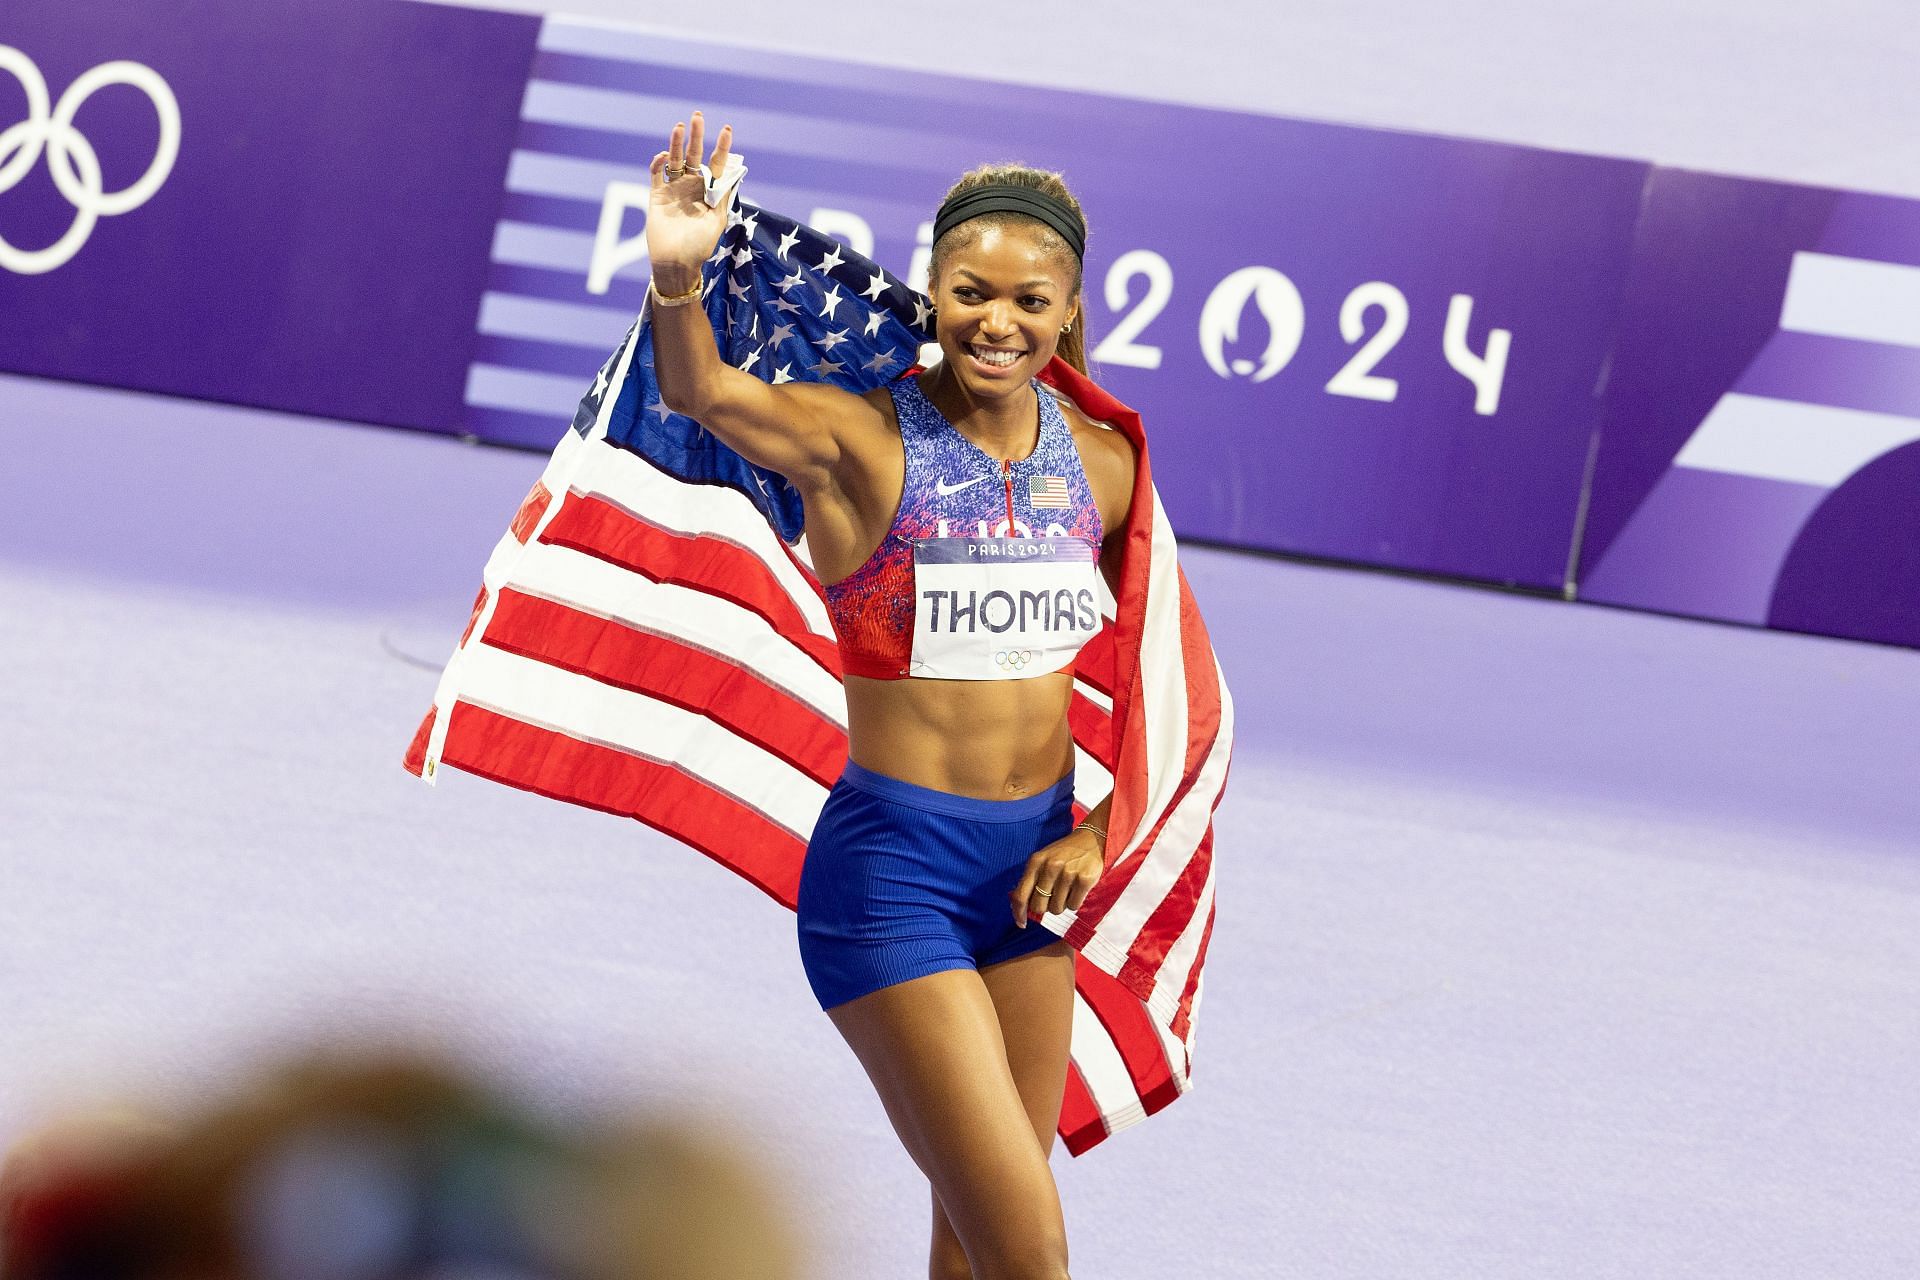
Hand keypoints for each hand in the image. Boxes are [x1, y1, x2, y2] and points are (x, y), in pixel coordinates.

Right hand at [646, 111, 732, 291]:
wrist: (676, 263)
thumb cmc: (699, 246)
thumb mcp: (717, 221)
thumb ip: (723, 197)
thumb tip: (734, 174)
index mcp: (709, 192)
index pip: (717, 164)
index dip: (722, 147)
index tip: (727, 129)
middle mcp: (692, 187)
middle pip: (694, 155)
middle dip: (696, 136)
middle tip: (698, 116)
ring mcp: (674, 189)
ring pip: (674, 160)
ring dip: (676, 143)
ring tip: (680, 126)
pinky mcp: (657, 196)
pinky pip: (657, 174)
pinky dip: (658, 163)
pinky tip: (664, 156)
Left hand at [1010, 826, 1103, 926]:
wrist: (1092, 839)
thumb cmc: (1064, 854)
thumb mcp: (1043, 860)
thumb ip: (1031, 881)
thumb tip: (1020, 908)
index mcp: (1035, 862)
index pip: (1021, 895)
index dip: (1019, 913)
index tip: (1021, 923)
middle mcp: (1050, 866)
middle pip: (1039, 906)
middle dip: (1045, 907)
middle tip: (1053, 897)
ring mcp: (1068, 873)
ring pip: (1057, 909)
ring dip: (1062, 905)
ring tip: (1067, 889)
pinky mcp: (1084, 879)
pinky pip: (1073, 906)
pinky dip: (1075, 902)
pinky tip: (1077, 889)